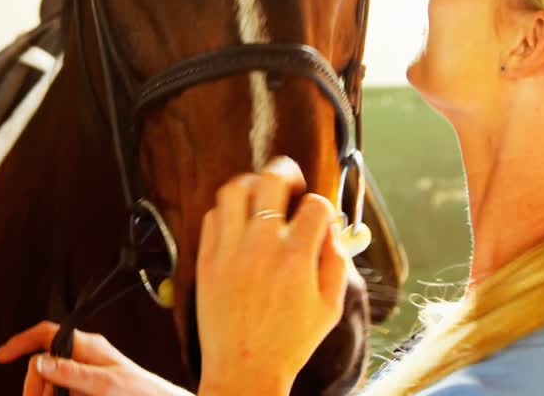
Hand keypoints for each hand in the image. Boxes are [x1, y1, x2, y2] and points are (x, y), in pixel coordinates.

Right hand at [0, 321, 192, 395]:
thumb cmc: (142, 393)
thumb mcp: (106, 384)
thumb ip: (72, 372)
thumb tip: (39, 361)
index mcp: (87, 346)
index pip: (46, 333)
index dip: (21, 341)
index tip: (0, 356)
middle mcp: (83, 357)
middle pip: (43, 364)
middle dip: (34, 385)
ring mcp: (84, 376)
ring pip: (51, 383)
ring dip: (45, 394)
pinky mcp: (86, 392)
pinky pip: (62, 393)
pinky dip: (55, 395)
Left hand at [195, 156, 349, 395]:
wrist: (244, 370)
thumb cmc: (289, 343)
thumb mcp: (330, 307)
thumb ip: (336, 261)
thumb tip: (332, 229)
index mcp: (296, 258)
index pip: (314, 204)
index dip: (323, 206)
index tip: (320, 217)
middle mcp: (261, 247)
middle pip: (271, 180)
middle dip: (286, 172)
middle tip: (292, 181)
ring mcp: (229, 250)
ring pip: (234, 190)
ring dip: (252, 184)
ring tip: (262, 194)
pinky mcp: (206, 259)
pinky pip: (212, 216)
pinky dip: (227, 210)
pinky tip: (238, 221)